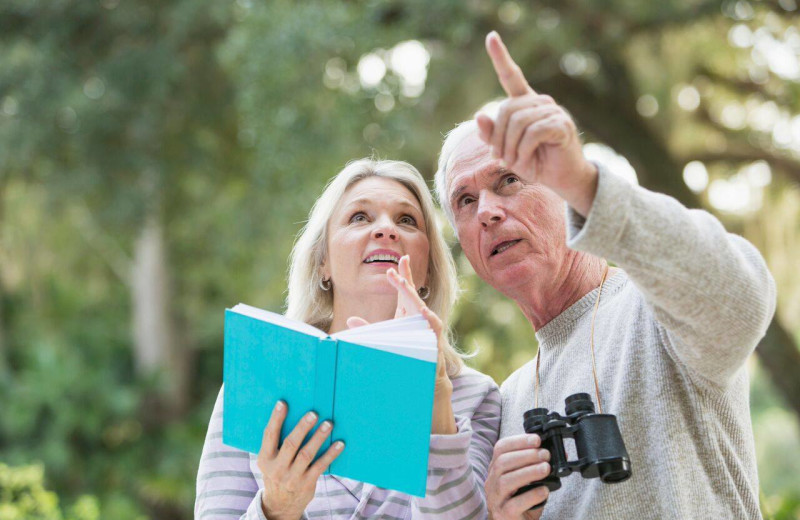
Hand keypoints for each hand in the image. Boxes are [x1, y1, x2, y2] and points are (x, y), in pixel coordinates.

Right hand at [257, 401, 343, 519]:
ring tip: (328, 424)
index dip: (276, 418)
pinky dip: (331, 454)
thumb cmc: (277, 473)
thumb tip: (292, 414)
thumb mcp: (270, 461)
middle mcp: (277, 468)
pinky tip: (339, 444)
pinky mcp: (306, 483)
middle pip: (291, 444)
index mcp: (265, 458)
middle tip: (313, 413)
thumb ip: (276, 444)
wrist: (280, 505)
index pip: (269, 435)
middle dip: (302, 427)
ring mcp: (292, 477)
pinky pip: (320, 466)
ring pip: (306, 454)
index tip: (283, 403)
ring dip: (318, 437)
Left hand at [346, 255, 455, 433]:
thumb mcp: (385, 338)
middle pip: (412, 295)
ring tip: (404, 285)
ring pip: (421, 308)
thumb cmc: (406, 354)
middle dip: (404, 281)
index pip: (406, 290)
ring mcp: (428, 327)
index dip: (403, 274)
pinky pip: (433, 327)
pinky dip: (428, 319)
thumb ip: (369, 328)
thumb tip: (350, 320)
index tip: (401, 259)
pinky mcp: (434, 340)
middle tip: (396, 269)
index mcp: (408, 313)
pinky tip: (422, 312)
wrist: (427, 378)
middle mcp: (419, 317)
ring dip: (412, 297)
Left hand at [476, 31, 597, 216]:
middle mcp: (540, 102)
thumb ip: (492, 134)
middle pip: (506, 109)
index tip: (491, 37)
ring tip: (514, 161)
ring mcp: (553, 111)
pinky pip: (532, 132)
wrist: (562, 179)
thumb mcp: (506, 150)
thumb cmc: (534, 162)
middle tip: (500, 158)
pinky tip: (526, 160)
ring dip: (510, 147)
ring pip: (518, 122)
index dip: (500, 57)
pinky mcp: (561, 124)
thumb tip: (479, 114)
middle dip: (498, 138)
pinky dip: (523, 150)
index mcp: (526, 103)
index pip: (512, 76)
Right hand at [485, 434, 550, 519]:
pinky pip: (514, 504)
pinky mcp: (503, 514)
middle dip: (526, 455)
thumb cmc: (521, 502)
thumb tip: (560, 453)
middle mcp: (492, 482)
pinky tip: (544, 490)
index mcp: (496, 470)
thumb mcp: (527, 481)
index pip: (500, 448)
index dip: (518, 441)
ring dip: (528, 472)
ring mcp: (496, 499)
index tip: (536, 439)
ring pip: (506, 481)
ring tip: (546, 468)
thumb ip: (537, 467)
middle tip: (545, 454)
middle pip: (502, 462)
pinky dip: (531, 495)